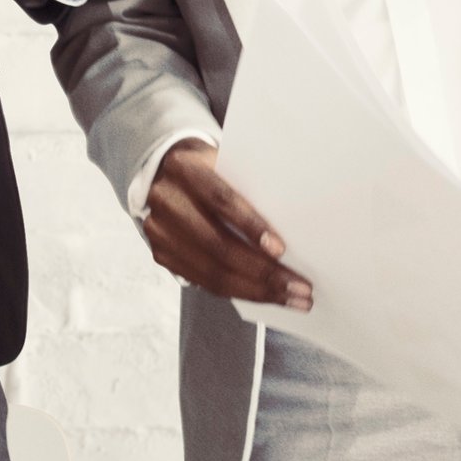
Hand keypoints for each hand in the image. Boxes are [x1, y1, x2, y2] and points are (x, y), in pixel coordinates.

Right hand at [141, 139, 308, 309]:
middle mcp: (168, 200)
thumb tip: (296, 223)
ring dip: (256, 290)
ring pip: (211, 272)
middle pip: (217, 244)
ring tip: (291, 298)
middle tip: (299, 288)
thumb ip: (253, 185)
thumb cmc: (215, 168)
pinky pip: (204, 281)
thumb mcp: (231, 163)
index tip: (281, 249)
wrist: (168, 171)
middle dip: (263, 272)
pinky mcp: (162, 254)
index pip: (221, 199)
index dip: (251, 225)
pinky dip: (238, 291)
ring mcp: (161, 231)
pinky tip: (265, 296)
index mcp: (187, 169)